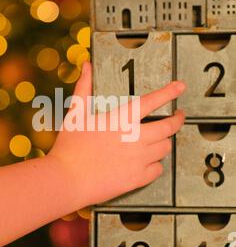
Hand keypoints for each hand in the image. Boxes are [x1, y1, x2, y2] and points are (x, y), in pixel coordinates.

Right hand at [48, 61, 185, 208]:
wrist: (67, 180)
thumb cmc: (70, 147)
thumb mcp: (76, 114)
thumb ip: (84, 88)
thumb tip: (86, 66)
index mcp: (121, 120)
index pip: (152, 101)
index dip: (169, 92)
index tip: (180, 87)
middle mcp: (135, 138)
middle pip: (168, 127)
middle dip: (177, 120)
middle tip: (177, 116)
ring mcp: (138, 160)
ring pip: (165, 148)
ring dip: (164, 141)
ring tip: (159, 139)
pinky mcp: (137, 178)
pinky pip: (158, 169)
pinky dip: (156, 164)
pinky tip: (148, 161)